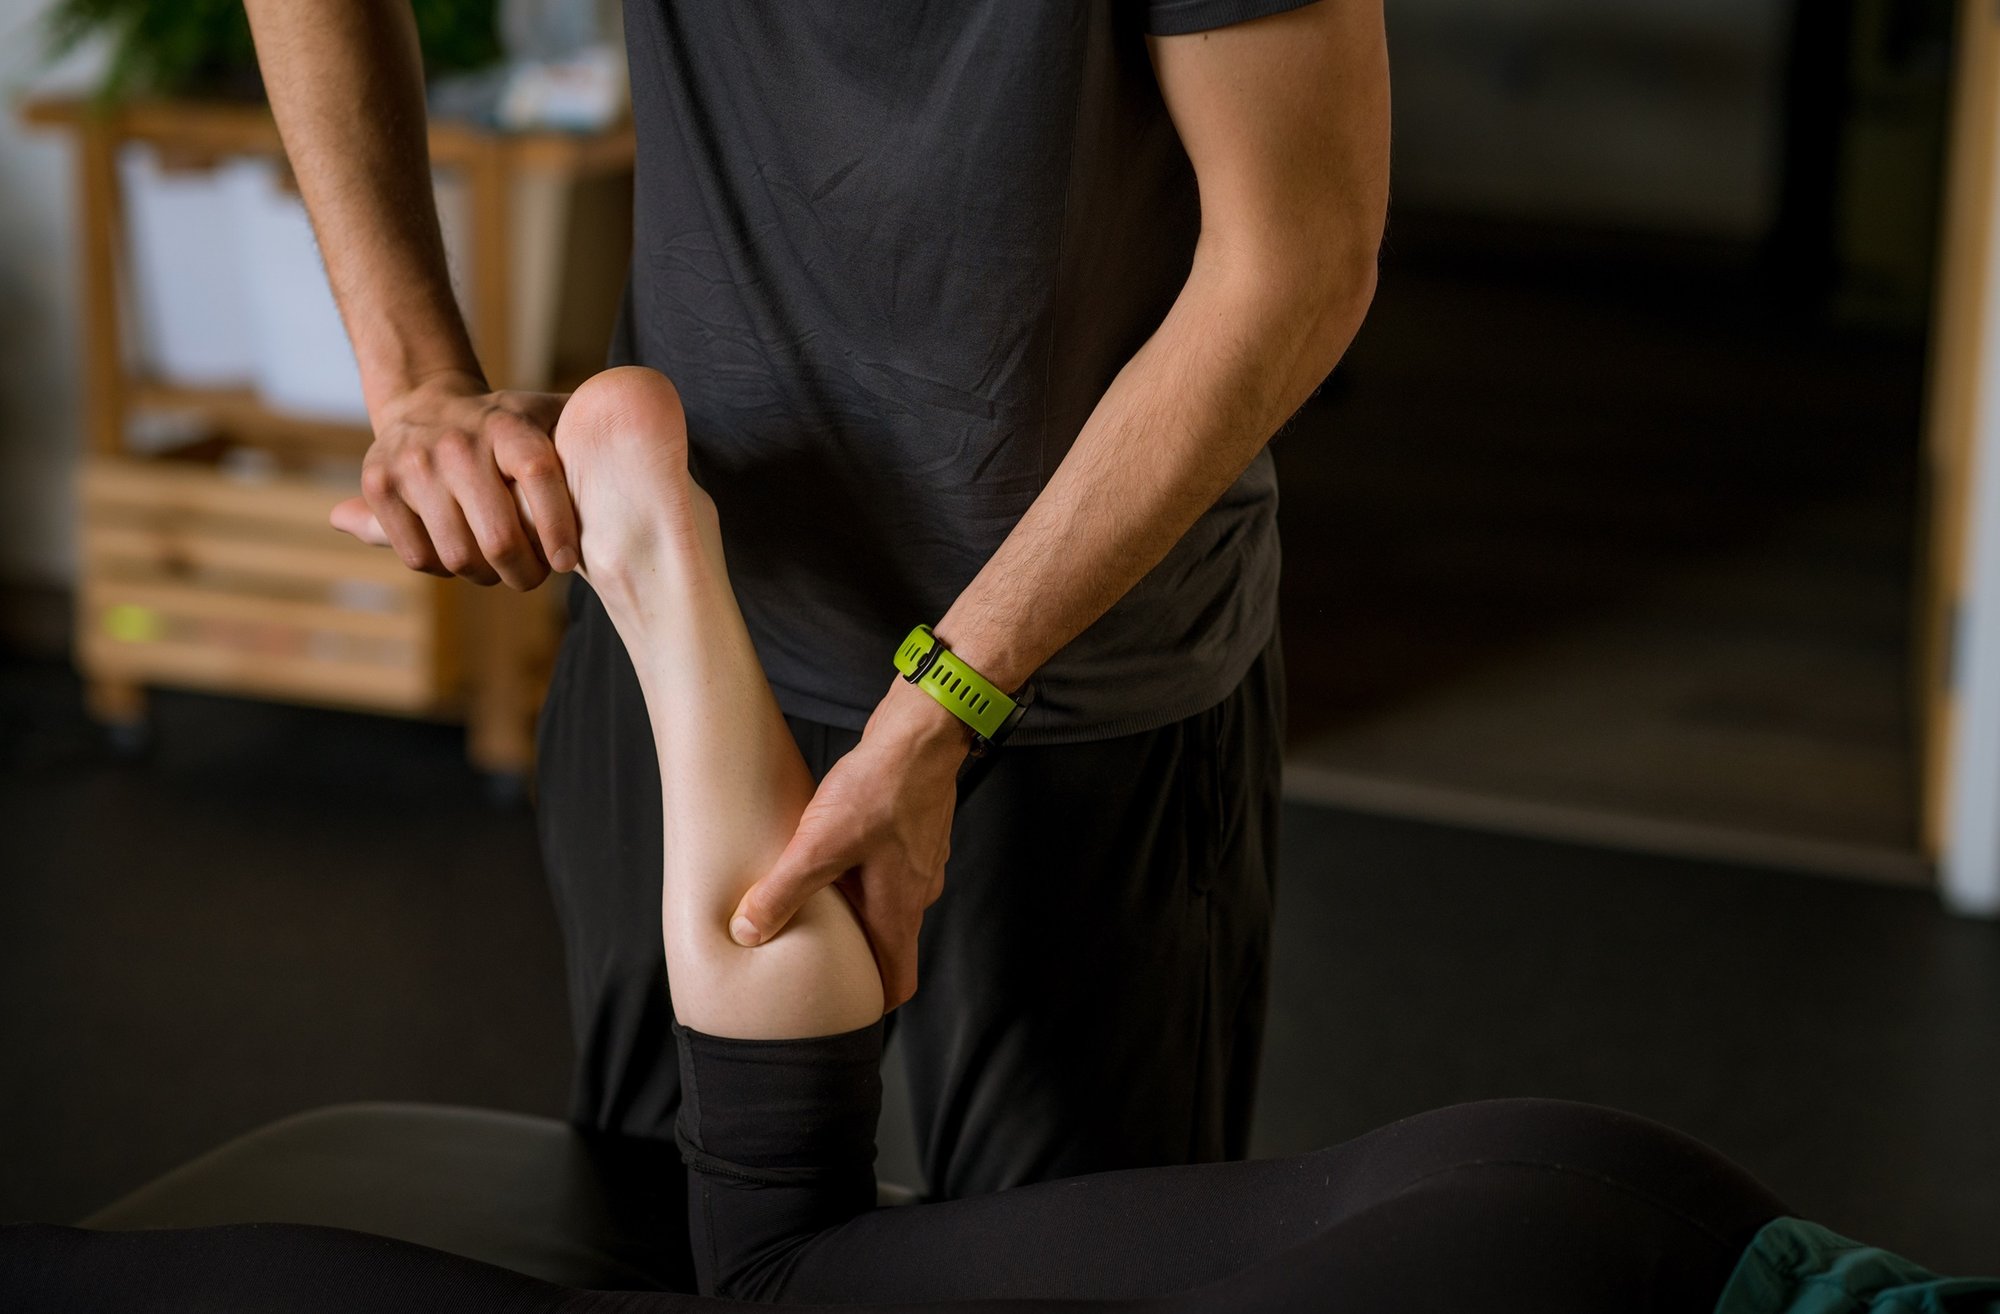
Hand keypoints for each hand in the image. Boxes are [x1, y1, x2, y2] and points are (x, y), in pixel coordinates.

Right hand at [332, 369, 576, 589]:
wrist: (425, 403)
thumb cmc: (507, 426)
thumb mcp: (548, 417)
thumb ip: (595, 431)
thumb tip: (644, 435)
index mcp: (508, 424)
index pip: (539, 477)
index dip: (557, 528)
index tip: (567, 562)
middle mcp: (458, 442)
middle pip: (499, 537)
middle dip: (524, 573)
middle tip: (534, 577)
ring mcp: (413, 463)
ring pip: (459, 556)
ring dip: (485, 576)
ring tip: (500, 568)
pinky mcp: (379, 485)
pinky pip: (420, 558)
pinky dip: (445, 570)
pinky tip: (462, 556)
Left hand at [730, 680, 972, 1007]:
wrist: (922, 734)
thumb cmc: (881, 788)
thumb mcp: (819, 844)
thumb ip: (782, 891)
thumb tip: (747, 931)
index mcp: (899, 909)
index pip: (898, 981)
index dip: (873, 1003)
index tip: (846, 1013)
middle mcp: (917, 892)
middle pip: (889, 943)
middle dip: (855, 954)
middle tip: (815, 954)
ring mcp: (920, 862)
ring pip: (886, 902)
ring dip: (855, 907)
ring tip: (816, 899)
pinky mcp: (914, 832)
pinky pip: (886, 868)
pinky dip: (861, 872)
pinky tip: (833, 851)